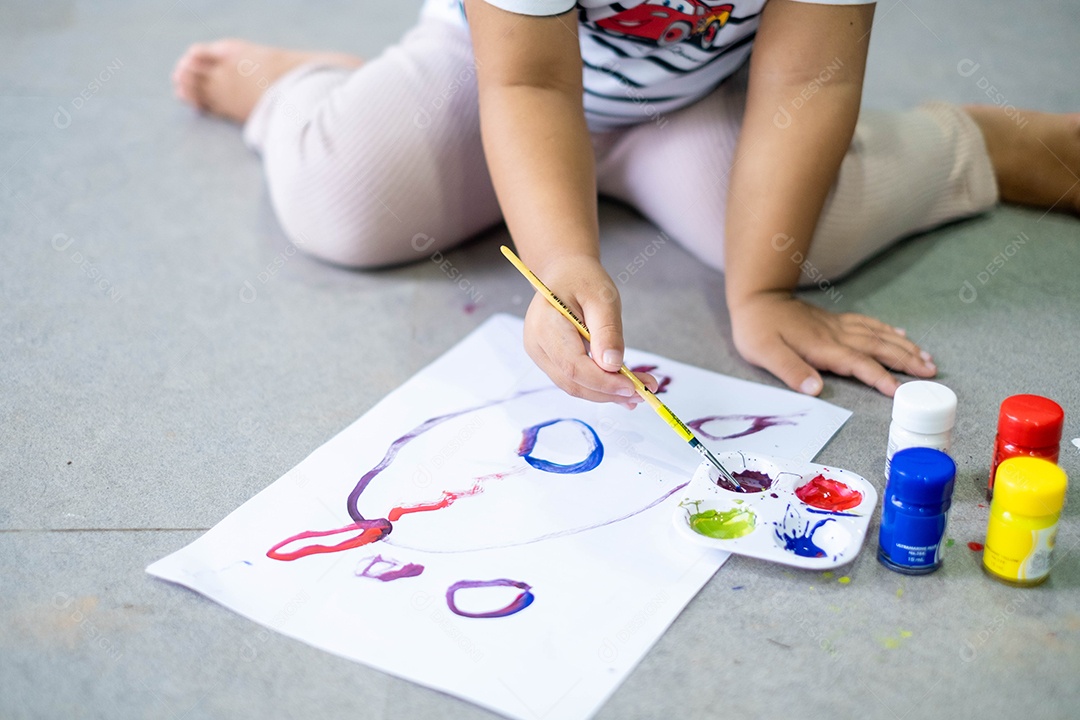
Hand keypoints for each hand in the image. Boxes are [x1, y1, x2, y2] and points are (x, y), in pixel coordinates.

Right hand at [523, 255, 657, 406]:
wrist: (564, 273)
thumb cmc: (582, 279)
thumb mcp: (602, 297)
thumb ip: (607, 331)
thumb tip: (613, 366)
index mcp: (545, 325)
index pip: (573, 366)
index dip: (604, 382)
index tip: (634, 386)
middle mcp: (537, 345)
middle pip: (573, 381)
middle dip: (609, 392)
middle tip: (644, 392)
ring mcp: (541, 355)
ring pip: (574, 386)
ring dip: (606, 394)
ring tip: (638, 392)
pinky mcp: (550, 361)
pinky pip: (574, 380)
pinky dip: (599, 386)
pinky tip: (622, 388)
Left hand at [729, 292, 935, 396]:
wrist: (756, 295)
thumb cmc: (757, 328)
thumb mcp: (765, 353)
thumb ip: (790, 371)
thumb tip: (815, 389)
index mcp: (822, 347)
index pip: (858, 364)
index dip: (879, 377)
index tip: (899, 391)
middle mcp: (835, 335)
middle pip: (877, 348)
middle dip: (906, 360)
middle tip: (931, 373)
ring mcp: (837, 326)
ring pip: (878, 335)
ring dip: (903, 347)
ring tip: (926, 358)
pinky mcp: (834, 321)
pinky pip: (868, 324)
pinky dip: (887, 330)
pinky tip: (900, 335)